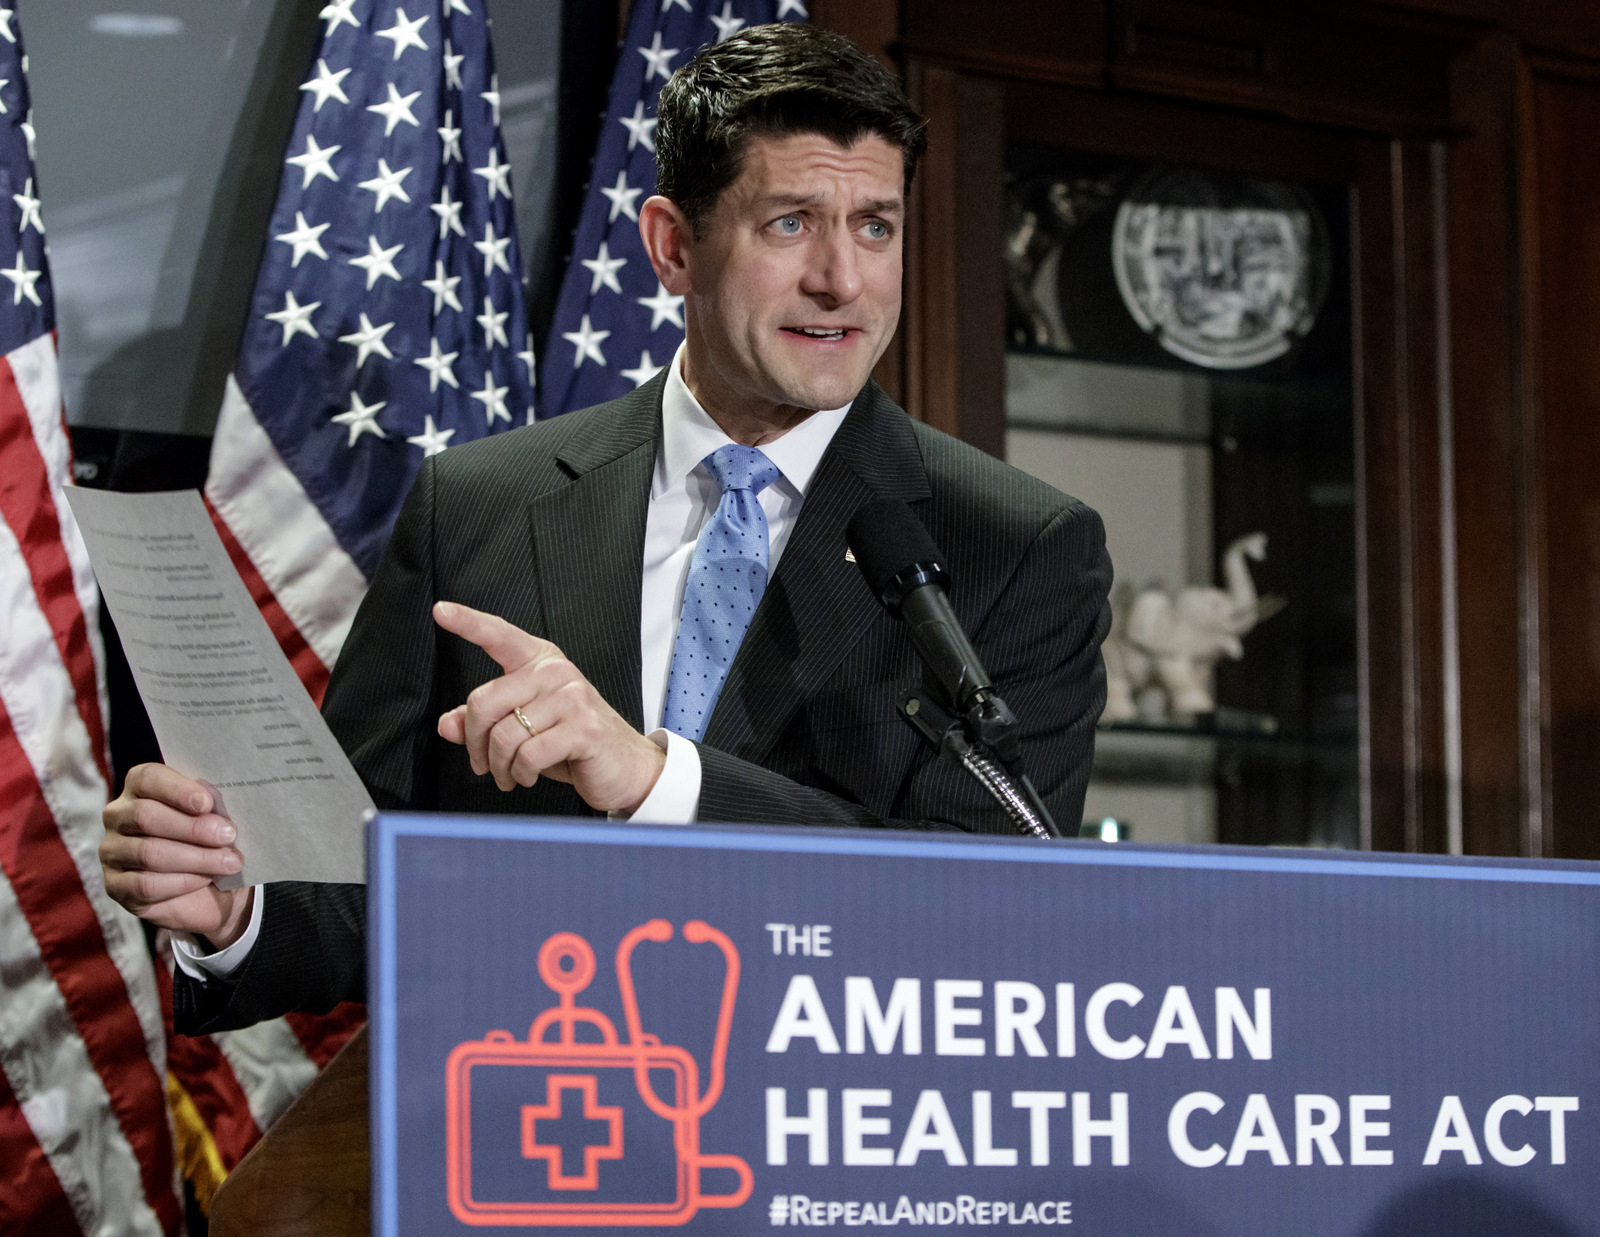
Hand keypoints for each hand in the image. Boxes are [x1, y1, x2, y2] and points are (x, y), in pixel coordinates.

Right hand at [101, 764, 253, 947]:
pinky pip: (147, 884)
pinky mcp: (115, 886)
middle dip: (193, 827)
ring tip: (229, 862)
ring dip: (197, 858)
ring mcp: (112, 851)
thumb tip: (220, 811)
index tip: (207, 803)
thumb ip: (212, 808)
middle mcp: (118, 815)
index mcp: (140, 788)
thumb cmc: (210, 839)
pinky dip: (183, 882)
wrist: (205, 889)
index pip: (147, 779)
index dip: (178, 790)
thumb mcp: (214, 817)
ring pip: (149, 853)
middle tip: (228, 835)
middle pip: (146, 816)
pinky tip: (205, 880)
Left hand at [433, 601, 665, 812]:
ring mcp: (572, 698)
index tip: (441, 610)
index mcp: (539, 661)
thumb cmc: (573, 742)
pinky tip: (528, 776)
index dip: (467, 623)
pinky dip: (521, 774)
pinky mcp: (584, 728)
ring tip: (508, 774)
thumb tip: (447, 725)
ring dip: (499, 765)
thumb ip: (485, 722)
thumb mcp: (524, 727)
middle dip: (476, 742)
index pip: (499, 635)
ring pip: (504, 735)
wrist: (625, 766)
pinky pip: (528, 754)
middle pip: (484, 702)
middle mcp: (555, 672)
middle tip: (483, 762)